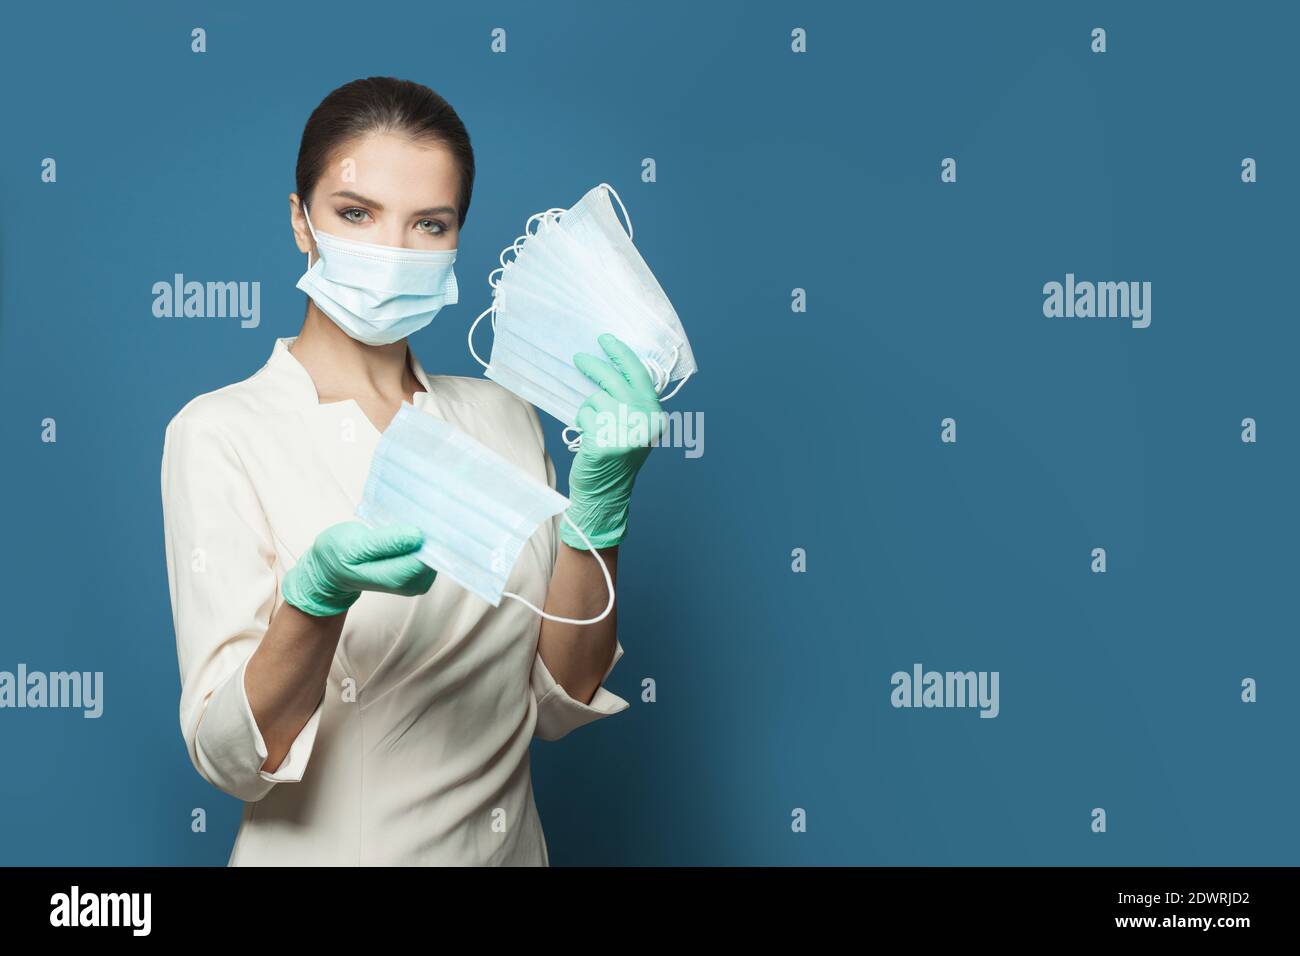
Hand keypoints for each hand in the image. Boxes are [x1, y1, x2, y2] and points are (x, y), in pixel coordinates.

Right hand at [282, 522, 435, 616]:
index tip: (431, 513)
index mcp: (395, 578)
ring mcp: (417, 580)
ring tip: (416, 514)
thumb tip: (417, 536)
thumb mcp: (355, 545)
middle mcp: (411, 583)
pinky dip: (425, 537)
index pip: (427, 557)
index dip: (432, 535)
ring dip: (429, 533)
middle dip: (432, 532)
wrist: (331, 571)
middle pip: (435, 554)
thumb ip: (386, 542)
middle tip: (425, 508)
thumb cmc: (340, 554)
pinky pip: (429, 551)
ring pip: (435, 552)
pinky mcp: (418, 572)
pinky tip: (414, 525)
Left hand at [561, 333, 664, 549]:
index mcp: (654, 413)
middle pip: (613, 380)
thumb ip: (631, 400)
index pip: (638, 373)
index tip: (605, 340)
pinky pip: (585, 415)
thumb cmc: (617, 457)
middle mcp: (644, 421)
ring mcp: (625, 432)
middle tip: (579, 359)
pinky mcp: (605, 442)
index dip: (620, 354)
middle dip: (593, 366)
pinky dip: (582, 422)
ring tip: (594, 425)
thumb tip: (610, 365)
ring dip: (589, 408)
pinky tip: (590, 436)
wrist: (606, 492)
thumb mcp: (635, 426)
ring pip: (595, 398)